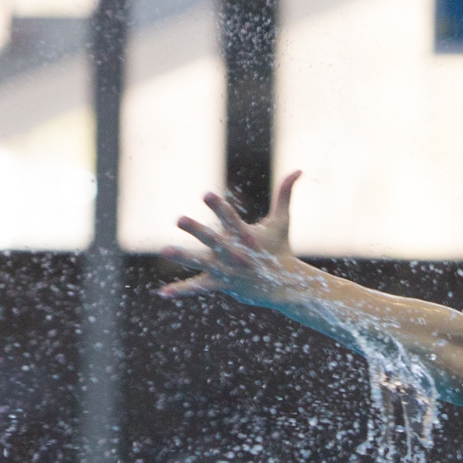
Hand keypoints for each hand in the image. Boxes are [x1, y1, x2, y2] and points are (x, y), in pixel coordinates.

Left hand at [159, 170, 303, 304]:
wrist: (284, 285)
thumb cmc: (280, 248)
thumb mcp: (282, 221)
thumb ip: (285, 194)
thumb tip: (299, 170)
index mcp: (246, 235)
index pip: (230, 219)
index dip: (219, 207)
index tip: (207, 195)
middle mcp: (234, 252)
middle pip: (212, 239)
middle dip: (196, 229)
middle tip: (179, 219)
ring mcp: (226, 270)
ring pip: (201, 262)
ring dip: (183, 257)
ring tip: (165, 250)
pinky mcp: (221, 284)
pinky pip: (199, 286)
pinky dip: (182, 290)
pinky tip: (163, 292)